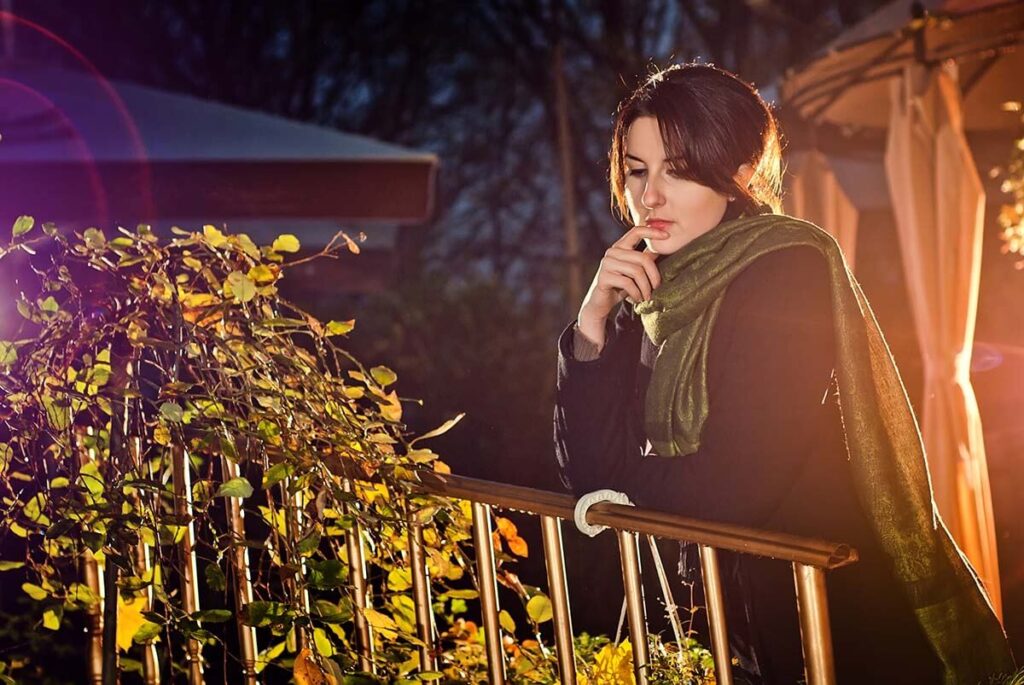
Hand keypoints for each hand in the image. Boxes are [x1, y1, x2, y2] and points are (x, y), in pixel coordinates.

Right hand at [576, 226, 665, 344]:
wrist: (600, 303)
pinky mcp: (604, 277)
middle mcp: (612, 252)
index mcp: (620, 247)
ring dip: (645, 287)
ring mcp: (607, 263)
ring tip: (647, 296)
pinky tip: (638, 299)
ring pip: (636, 271)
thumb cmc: (620, 287)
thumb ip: (645, 259)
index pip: (636, 231)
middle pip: (642, 258)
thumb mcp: (634, 272)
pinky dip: (636, 293)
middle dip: (653, 275)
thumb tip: (661, 248)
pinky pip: (627, 283)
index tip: (668, 236)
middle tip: (657, 287)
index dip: (652, 231)